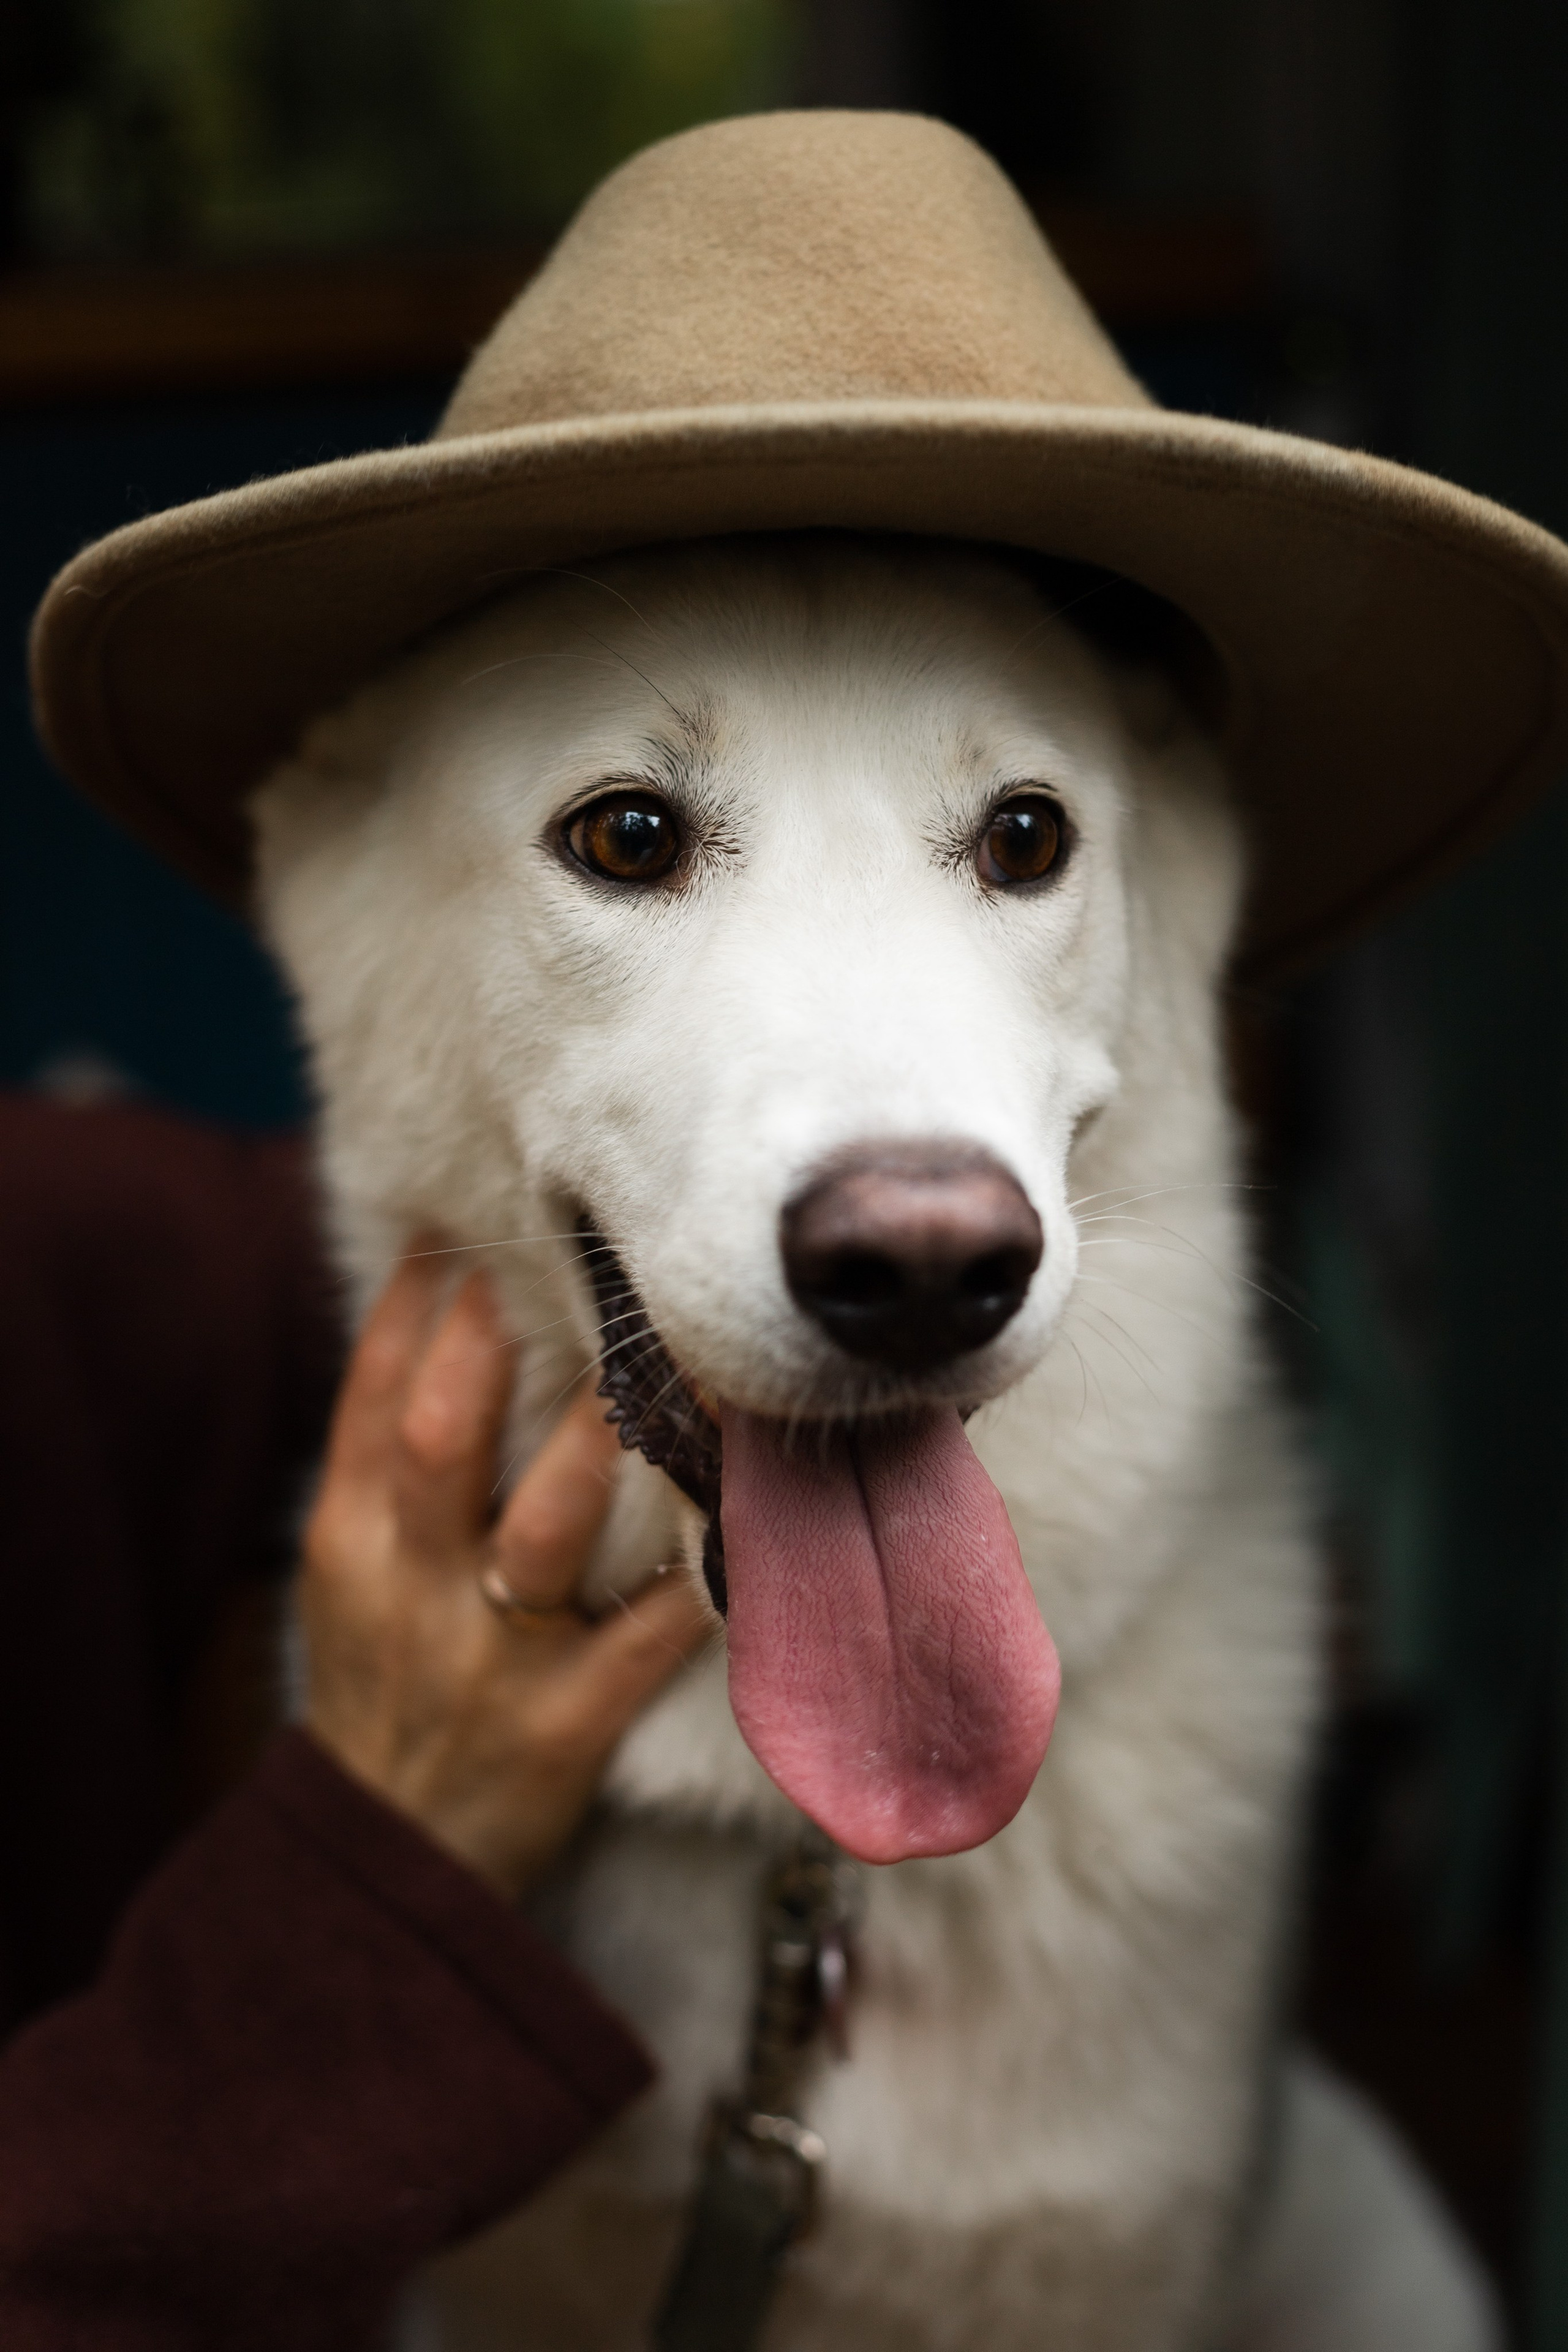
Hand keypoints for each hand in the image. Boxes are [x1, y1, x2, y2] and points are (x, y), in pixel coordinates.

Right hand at [301, 1253, 709, 1898]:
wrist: (390, 1850)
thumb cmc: (381, 1680)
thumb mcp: (350, 1574)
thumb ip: (388, 1462)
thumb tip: (443, 1317)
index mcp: (350, 1546)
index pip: (370, 1403)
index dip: (412, 1315)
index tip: (458, 1236)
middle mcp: (410, 1591)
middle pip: (444, 1442)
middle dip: (492, 1345)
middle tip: (559, 1260)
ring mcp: (490, 1659)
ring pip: (550, 1526)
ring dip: (607, 1437)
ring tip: (666, 1355)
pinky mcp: (565, 1725)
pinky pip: (645, 1637)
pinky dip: (695, 1576)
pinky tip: (751, 1515)